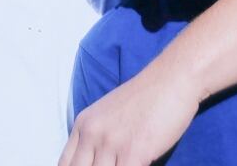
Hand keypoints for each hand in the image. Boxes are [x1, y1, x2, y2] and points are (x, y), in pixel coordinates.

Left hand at [59, 74, 199, 165]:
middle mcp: (92, 133)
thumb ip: (96, 137)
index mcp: (83, 124)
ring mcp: (111, 143)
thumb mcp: (108, 113)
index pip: (64, 164)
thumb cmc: (147, 97)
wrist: (172, 78)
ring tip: (127, 165)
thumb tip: (94, 161)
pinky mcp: (134, 152)